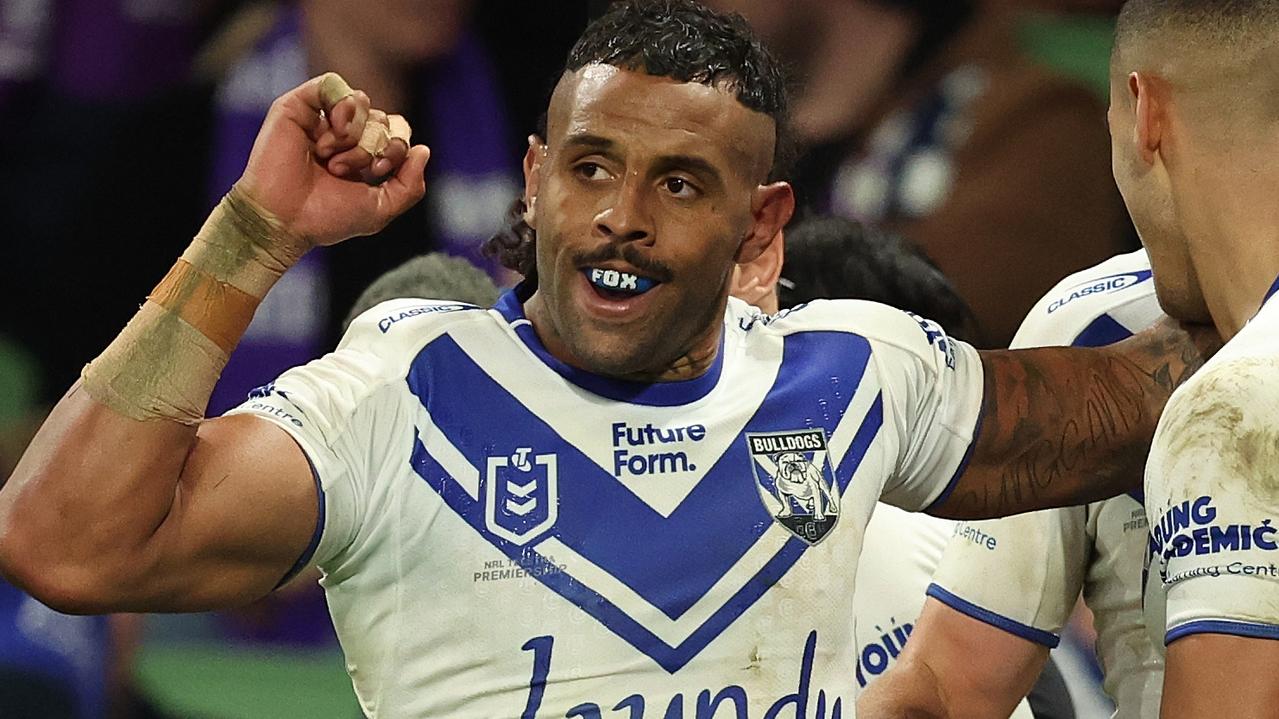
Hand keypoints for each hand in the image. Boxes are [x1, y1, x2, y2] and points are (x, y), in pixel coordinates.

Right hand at [236, 72, 429, 251]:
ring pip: (360, 100)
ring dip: (353, 132)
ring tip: (330, 158)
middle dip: (371, 145)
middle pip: (381, 117)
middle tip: (344, 170)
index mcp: (363, 153)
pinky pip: (332, 83)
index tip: (378, 170)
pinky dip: (340, 106)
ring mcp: (320, 118)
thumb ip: (411, 184)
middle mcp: (343, 133)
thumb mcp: (382, 208)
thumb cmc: (327, 217)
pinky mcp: (297, 106)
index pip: (397, 130)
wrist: (284, 220)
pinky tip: (332, 131)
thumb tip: (423, 150)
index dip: (397, 145)